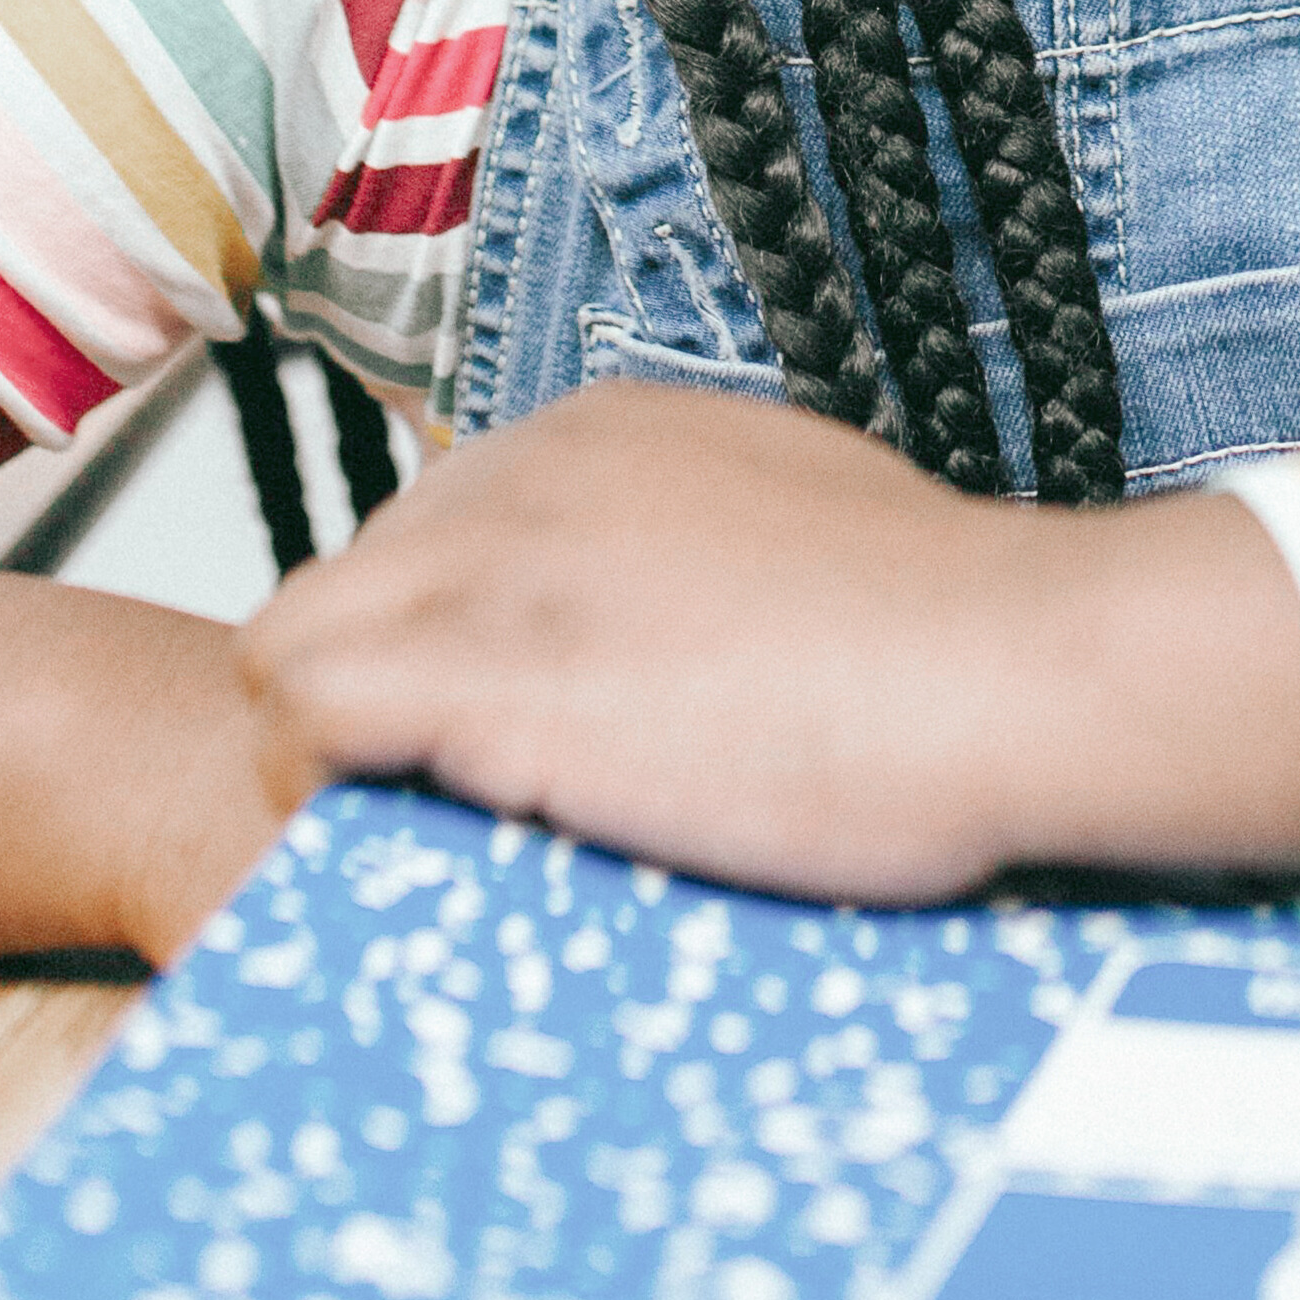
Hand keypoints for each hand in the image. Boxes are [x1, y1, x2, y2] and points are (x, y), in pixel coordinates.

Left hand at [232, 378, 1299, 907]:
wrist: (1009, 665)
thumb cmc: (948, 633)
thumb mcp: (790, 532)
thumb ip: (690, 558)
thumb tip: (669, 637)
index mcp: (594, 437)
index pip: (426, 539)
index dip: (440, 652)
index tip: (492, 745)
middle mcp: (520, 475)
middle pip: (344, 590)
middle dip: (370, 700)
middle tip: (445, 820)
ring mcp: (492, 570)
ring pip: (291, 652)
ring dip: (326, 758)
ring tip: (411, 855)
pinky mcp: (481, 675)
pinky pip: (305, 720)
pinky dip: (322, 799)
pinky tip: (400, 861)